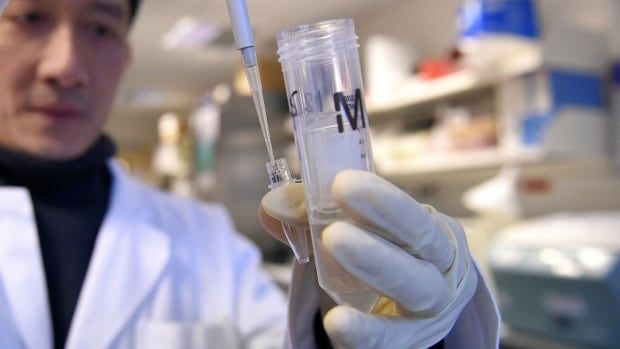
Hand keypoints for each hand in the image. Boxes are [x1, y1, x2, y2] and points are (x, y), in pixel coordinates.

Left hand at [259, 170, 477, 348]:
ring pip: (413, 291)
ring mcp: (430, 311)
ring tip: (331, 256)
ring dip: (373, 271)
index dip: (383, 202)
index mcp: (436, 234)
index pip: (415, 216)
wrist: (412, 308)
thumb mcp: (358, 231)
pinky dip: (365, 332)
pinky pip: (391, 340)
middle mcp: (442, 271)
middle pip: (421, 250)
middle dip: (377, 237)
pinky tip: (337, 323)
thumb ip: (313, 214)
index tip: (342, 184)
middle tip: (333, 233)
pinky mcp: (410, 342)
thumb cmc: (386, 256)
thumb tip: (272, 205)